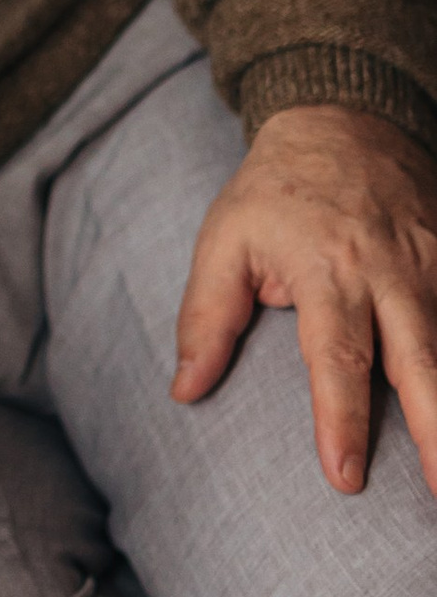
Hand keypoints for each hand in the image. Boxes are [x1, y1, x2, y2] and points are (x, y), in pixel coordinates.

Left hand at [173, 100, 436, 497]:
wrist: (342, 118)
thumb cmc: (273, 190)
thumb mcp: (222, 241)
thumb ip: (206, 319)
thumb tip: (184, 391)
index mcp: (327, 270)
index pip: (336, 359)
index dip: (341, 420)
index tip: (345, 478)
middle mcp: (390, 272)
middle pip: (420, 362)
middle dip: (435, 431)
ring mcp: (433, 263)